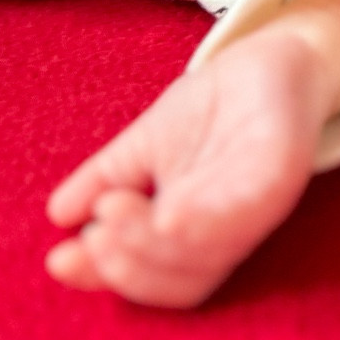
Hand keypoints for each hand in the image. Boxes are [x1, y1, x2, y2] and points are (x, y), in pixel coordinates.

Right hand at [45, 27, 329, 306]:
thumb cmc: (210, 109)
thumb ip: (104, 178)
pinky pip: (245, 217)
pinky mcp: (282, 181)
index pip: (152, 276)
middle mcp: (228, 233)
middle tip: (93, 236)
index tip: (59, 259)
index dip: (105, 276)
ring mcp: (257, 211)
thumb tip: (58, 215)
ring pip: (207, 260)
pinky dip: (203, 225)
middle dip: (127, 267)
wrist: (269, 58)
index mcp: (194, 232)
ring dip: (153, 248)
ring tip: (112, 217)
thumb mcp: (144, 144)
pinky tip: (166, 215)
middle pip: (180, 282)